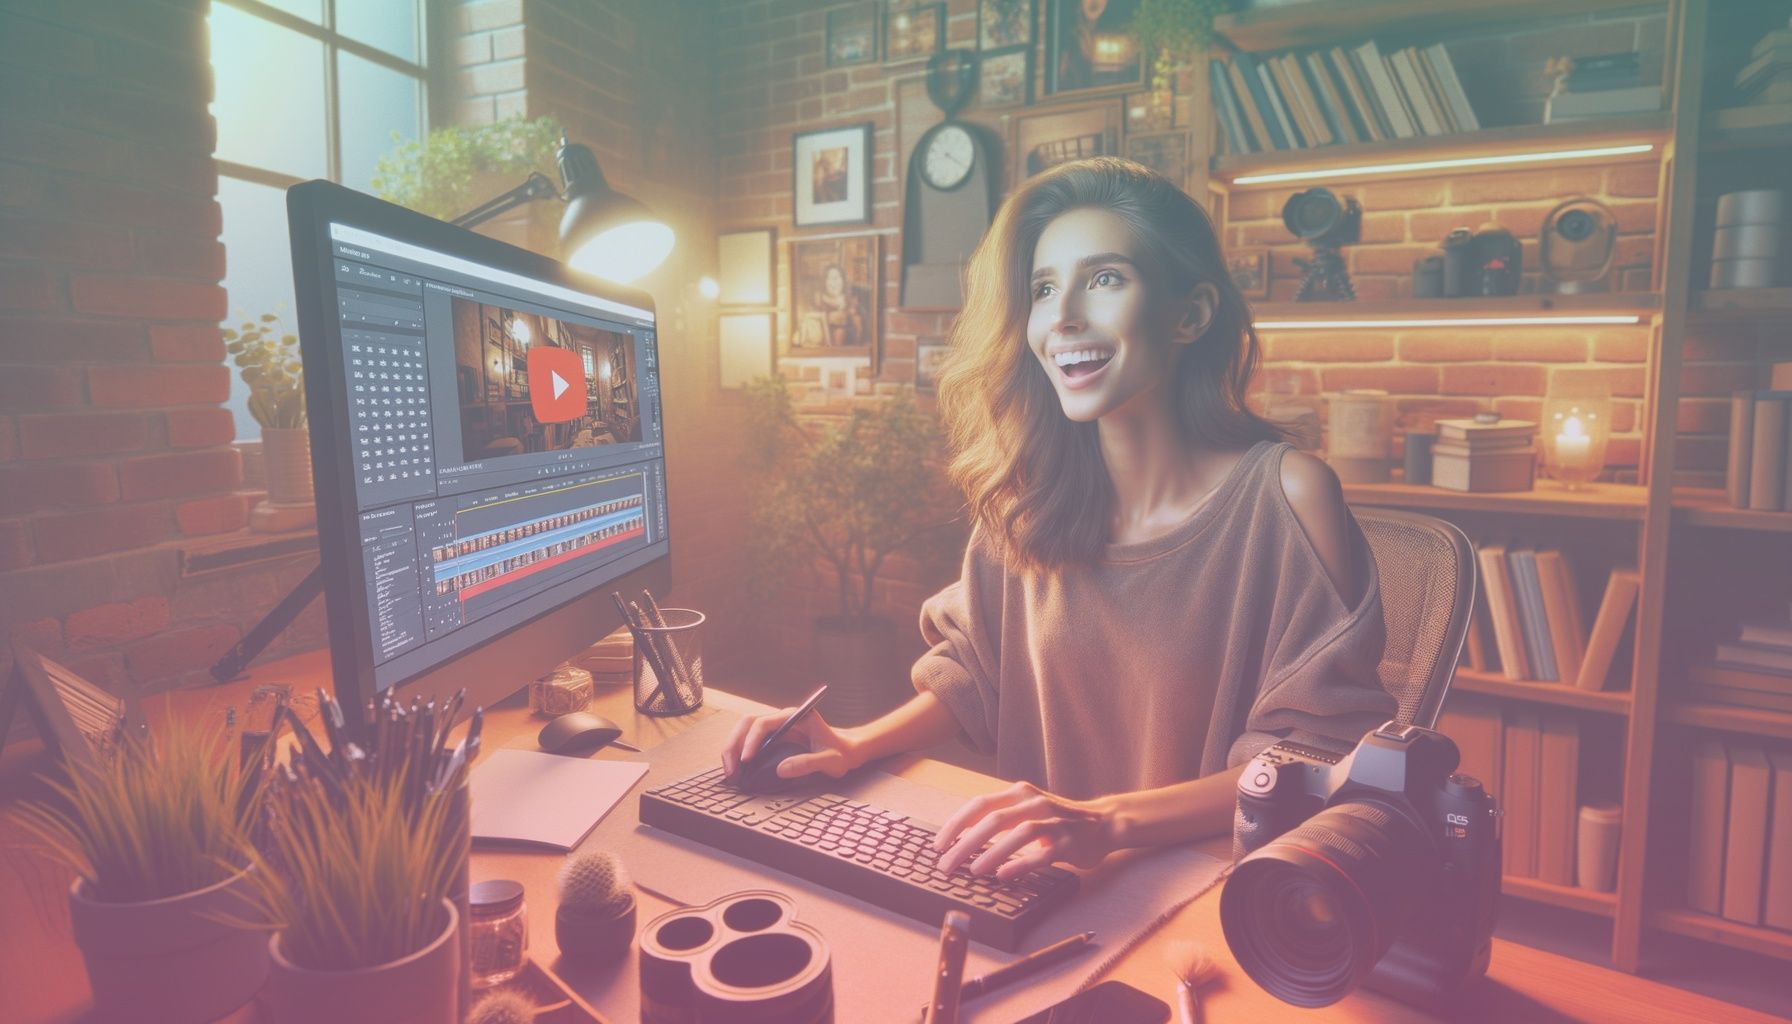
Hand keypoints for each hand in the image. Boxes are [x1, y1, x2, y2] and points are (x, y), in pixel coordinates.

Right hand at [720, 706, 859, 782]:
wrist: (846, 751)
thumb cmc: (841, 753)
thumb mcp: (830, 761)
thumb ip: (808, 763)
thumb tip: (781, 770)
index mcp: (795, 716)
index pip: (764, 723)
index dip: (752, 741)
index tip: (747, 761)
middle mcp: (782, 718)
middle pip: (747, 723)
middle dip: (734, 745)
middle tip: (732, 770)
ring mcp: (775, 728)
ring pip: (744, 730)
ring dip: (733, 749)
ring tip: (731, 773)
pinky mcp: (772, 739)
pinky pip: (749, 741)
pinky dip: (738, 754)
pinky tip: (736, 770)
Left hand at [931, 780, 1118, 881]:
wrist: (1103, 824)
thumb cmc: (1057, 821)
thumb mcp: (1027, 811)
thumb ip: (1000, 819)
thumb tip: (961, 841)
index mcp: (1019, 793)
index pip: (979, 804)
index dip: (956, 824)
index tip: (938, 845)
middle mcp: (1034, 802)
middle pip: (994, 819)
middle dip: (965, 843)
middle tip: (946, 865)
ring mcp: (1054, 821)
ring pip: (1018, 833)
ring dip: (992, 852)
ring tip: (972, 871)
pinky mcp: (1069, 842)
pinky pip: (1042, 853)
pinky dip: (1021, 864)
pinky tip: (1003, 876)